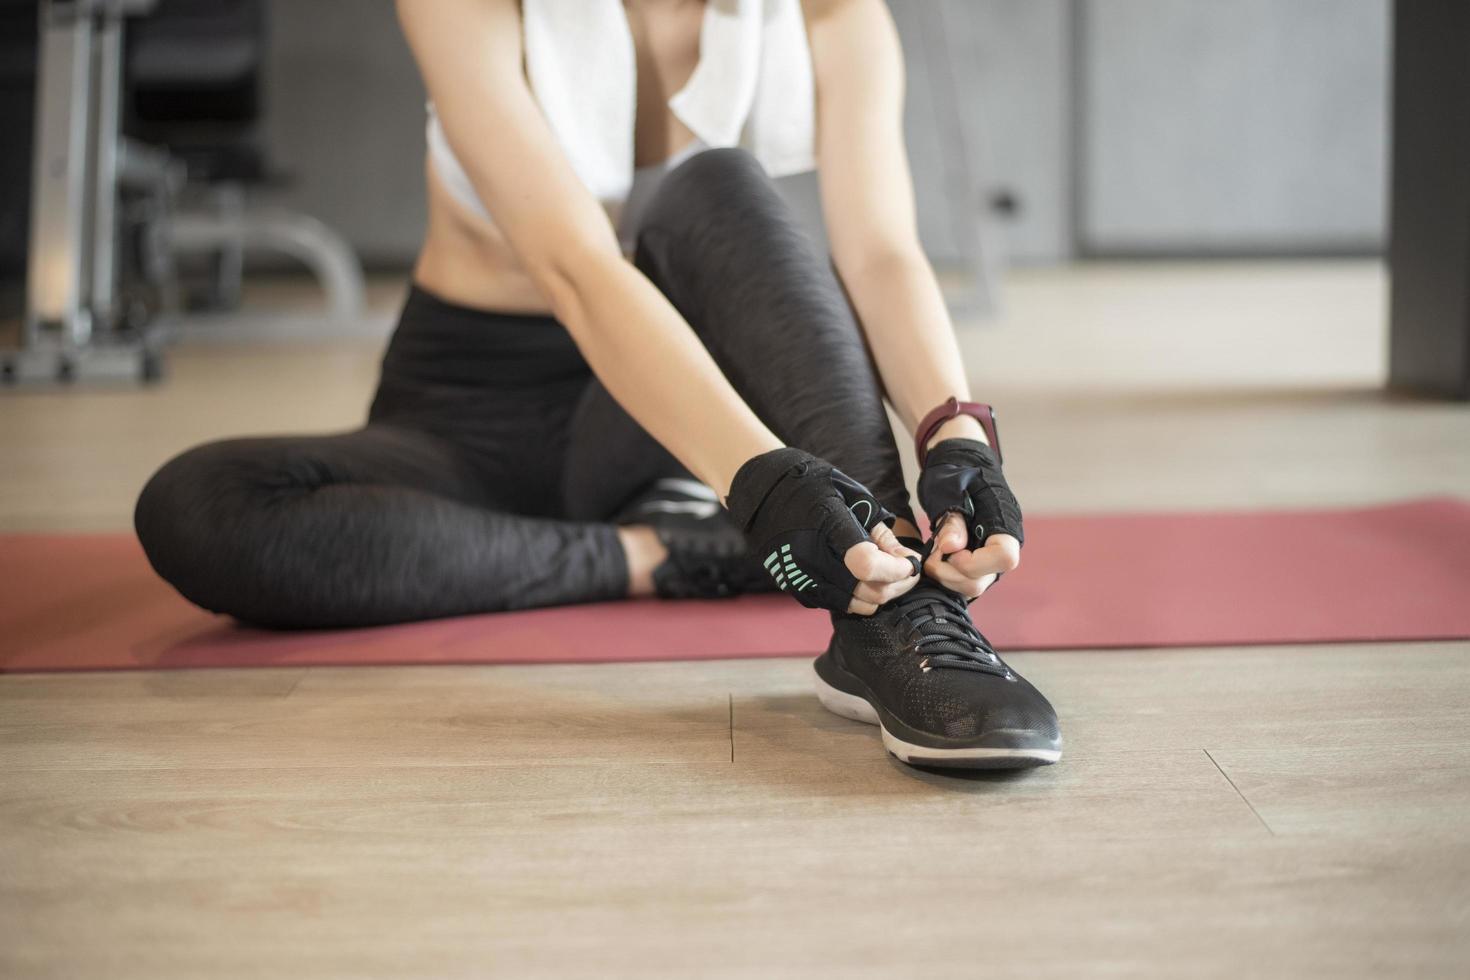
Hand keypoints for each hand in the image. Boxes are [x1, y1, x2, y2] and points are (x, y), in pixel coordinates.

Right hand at [725, 447, 921, 614]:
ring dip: (877, 595)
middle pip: (866, 590)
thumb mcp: (851, 495)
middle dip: (897, 585)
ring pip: (853, 604)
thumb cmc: (810, 485)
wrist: (762, 491)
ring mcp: (799, 573)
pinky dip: (854, 597)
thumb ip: (880, 532)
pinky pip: (833, 603)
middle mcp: (810, 553)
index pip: (867, 563)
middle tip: (907, 572)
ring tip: (886, 577)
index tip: (911, 564)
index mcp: (827, 522)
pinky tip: (858, 579)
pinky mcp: (793, 585)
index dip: (897, 570)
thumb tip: (908, 561)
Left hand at [917, 437, 1024, 599]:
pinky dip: (945, 577)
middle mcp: (1002, 546)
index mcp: (1005, 523)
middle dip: (950, 572)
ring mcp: (990, 559)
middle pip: (982, 580)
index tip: (950, 551)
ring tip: (933, 554)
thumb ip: (953, 520)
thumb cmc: (956, 474)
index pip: (1004, 557)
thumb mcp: (950, 489)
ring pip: (971, 587)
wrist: (960, 467)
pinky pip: (963, 583)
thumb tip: (952, 547)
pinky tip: (936, 559)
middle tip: (932, 553)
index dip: (974, 562)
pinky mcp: (977, 565)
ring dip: (945, 577)